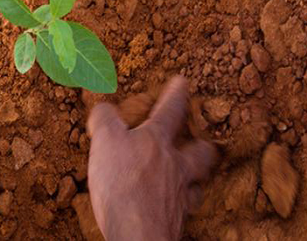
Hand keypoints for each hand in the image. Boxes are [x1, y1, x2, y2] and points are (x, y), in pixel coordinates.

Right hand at [86, 76, 216, 240]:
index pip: (170, 110)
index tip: (182, 81)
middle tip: (203, 141)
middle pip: (199, 151)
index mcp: (157, 141)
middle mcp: (175, 166)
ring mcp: (178, 195)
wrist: (138, 234)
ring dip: (194, 178)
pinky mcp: (175, 220)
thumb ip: (104, 120)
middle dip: (202, 144)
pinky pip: (182, 209)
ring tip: (191, 177)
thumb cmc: (123, 186)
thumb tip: (103, 108)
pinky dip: (179, 205)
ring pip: (195, 182)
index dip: (176, 94)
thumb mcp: (104, 141)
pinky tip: (172, 206)